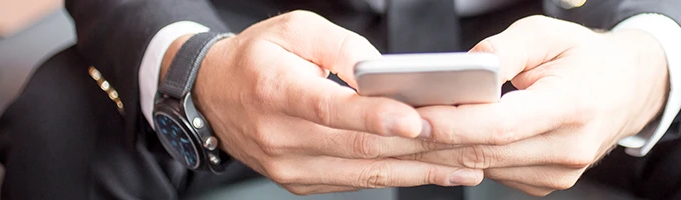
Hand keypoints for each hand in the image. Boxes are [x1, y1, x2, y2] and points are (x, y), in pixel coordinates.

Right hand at [163, 11, 482, 194]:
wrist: (212, 97)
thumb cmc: (257, 57)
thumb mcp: (293, 29)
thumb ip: (340, 47)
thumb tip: (381, 72)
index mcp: (276, 91)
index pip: (332, 109)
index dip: (376, 117)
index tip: (419, 119)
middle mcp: (281, 136)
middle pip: (359, 146)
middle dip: (420, 147)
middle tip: (469, 142)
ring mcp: (290, 166)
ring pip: (364, 172)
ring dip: (420, 171)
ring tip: (466, 166)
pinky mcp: (301, 182)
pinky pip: (357, 182)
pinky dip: (398, 177)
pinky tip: (433, 172)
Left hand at [400, 16, 668, 195]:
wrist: (630, 89)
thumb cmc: (586, 58)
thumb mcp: (548, 33)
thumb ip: (504, 49)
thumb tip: (463, 68)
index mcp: (573, 106)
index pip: (500, 125)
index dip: (452, 123)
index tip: (413, 115)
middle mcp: (568, 148)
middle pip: (484, 153)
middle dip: (432, 139)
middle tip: (392, 123)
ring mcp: (559, 172)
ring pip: (484, 168)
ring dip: (442, 150)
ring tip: (406, 128)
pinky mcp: (547, 183)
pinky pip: (495, 173)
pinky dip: (465, 157)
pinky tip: (443, 138)